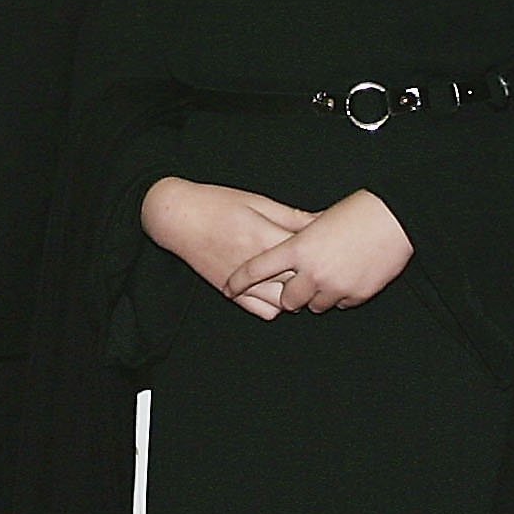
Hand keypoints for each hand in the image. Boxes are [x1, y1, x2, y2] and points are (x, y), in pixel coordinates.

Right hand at [142, 179, 315, 320]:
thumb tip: (322, 220)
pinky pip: (265, 311)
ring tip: (302, 280)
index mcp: (265, 237)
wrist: (177, 218)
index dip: (326, 250)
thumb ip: (292, 216)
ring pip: (286, 302)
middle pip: (301, 281)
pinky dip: (277, 305)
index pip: (308, 253)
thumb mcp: (258, 202)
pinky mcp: (231, 293)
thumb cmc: (217, 204)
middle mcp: (257, 265)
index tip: (336, 245)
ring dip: (298, 294)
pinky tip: (280, 290)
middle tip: (326, 265)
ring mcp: (243, 283)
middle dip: (316, 275)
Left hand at [223, 191, 412, 313]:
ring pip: (314, 306)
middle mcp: (313, 272)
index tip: (229, 287)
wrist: (396, 220)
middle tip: (295, 284)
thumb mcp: (320, 219)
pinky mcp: (357, 295)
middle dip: (289, 294)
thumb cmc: (358, 211)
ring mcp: (335, 287)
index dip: (239, 281)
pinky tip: (346, 277)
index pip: (257, 270)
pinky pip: (339, 304)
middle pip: (287, 300)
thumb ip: (299, 235)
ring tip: (325, 278)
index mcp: (299, 248)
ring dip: (315, 296)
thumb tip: (287, 243)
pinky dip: (339, 296)